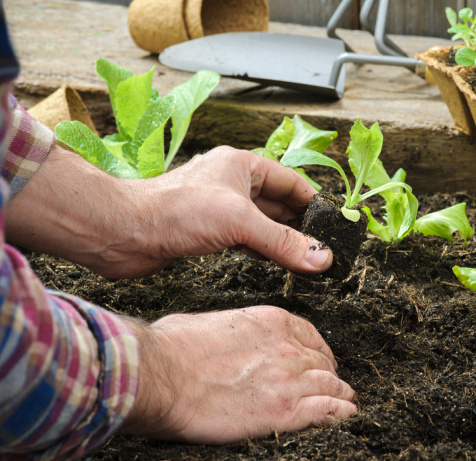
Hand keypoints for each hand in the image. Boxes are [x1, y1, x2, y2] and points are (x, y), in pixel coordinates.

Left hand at [6, 144, 331, 277]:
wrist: (124, 232)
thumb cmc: (176, 211)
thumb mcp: (240, 222)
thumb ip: (284, 241)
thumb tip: (322, 257)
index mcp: (241, 165)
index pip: (289, 181)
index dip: (312, 200)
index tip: (333, 223)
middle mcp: (231, 183)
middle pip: (278, 202)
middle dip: (300, 223)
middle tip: (324, 245)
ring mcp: (218, 208)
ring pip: (261, 222)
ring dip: (282, 239)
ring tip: (306, 257)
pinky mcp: (206, 231)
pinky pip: (244, 239)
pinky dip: (262, 249)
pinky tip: (274, 261)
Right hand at [119, 306, 356, 441]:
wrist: (159, 374)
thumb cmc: (172, 348)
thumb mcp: (207, 322)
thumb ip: (230, 330)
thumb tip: (223, 339)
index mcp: (270, 321)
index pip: (310, 335)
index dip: (319, 351)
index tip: (320, 360)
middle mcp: (286, 347)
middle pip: (322, 362)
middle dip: (329, 374)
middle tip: (331, 385)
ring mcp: (288, 379)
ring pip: (331, 386)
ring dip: (340, 394)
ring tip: (345, 402)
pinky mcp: (284, 411)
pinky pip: (327, 411)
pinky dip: (340, 414)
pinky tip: (345, 416)